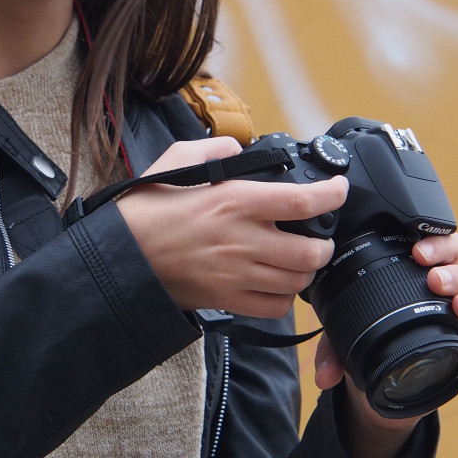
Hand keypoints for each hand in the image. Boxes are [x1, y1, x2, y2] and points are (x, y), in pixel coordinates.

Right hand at [116, 135, 344, 316]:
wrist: (120, 255)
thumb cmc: (144, 209)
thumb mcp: (173, 159)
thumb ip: (212, 151)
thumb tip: (237, 150)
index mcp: (234, 201)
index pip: (303, 201)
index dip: (332, 195)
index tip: (338, 189)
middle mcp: (242, 240)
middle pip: (311, 252)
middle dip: (323, 244)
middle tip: (317, 235)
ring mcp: (236, 275)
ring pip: (297, 282)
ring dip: (305, 270)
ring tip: (298, 260)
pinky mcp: (227, 300)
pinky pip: (275, 307)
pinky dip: (284, 297)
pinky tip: (275, 283)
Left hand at [314, 231, 457, 457]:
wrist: (381, 384)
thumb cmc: (367, 342)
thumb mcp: (343, 338)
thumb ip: (332, 349)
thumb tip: (323, 375)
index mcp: (418, 278)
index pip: (440, 249)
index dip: (436, 244)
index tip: (416, 251)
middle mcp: (445, 298)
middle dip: (454, 272)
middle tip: (434, 278)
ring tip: (456, 305)